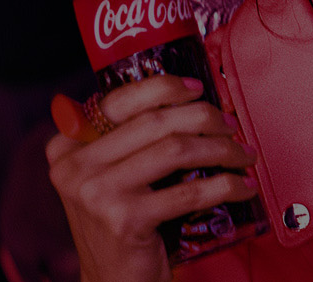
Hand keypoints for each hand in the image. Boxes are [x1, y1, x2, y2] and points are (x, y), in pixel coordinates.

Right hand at [46, 75, 258, 281]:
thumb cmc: (123, 224)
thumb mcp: (113, 177)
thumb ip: (132, 141)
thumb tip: (192, 101)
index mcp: (68, 147)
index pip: (118, 101)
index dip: (163, 88)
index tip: (198, 88)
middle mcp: (75, 167)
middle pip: (155, 122)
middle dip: (205, 118)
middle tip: (231, 127)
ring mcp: (97, 193)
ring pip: (176, 150)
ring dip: (222, 149)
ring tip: (244, 155)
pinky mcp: (125, 219)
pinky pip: (190, 190)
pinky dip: (226, 185)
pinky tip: (242, 186)